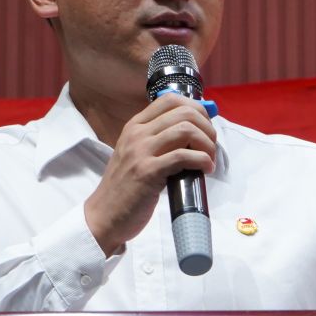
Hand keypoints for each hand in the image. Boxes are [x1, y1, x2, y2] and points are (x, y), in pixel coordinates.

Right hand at [83, 94, 216, 254]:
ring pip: (186, 130)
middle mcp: (137, 134)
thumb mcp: (136, 154)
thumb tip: (194, 133)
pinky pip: (183, 156)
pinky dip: (202, 160)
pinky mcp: (148, 172)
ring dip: (207, 144)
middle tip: (211, 147)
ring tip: (209, 160)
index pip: (170, 100)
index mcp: (134, 126)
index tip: (205, 127)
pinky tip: (205, 169)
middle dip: (207, 128)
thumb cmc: (125, 188)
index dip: (196, 109)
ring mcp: (141, 152)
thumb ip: (157, 141)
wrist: (104, 216)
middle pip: (184, 113)